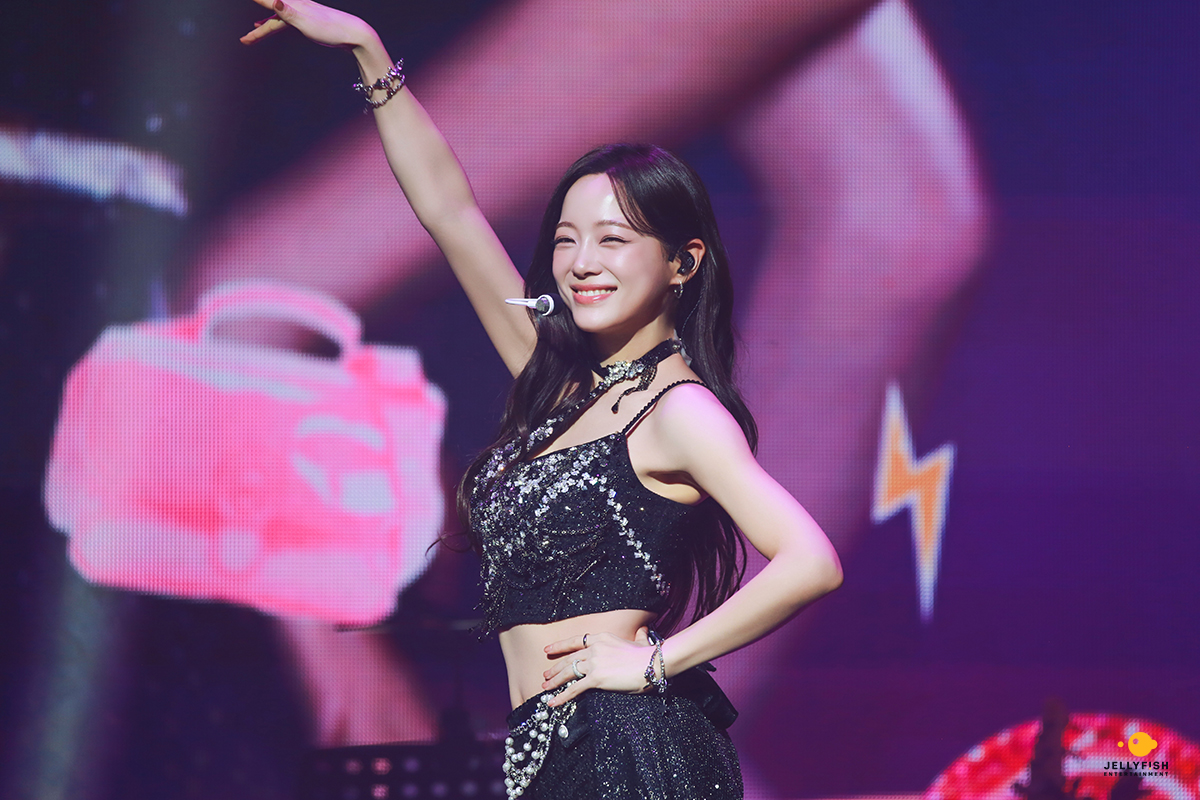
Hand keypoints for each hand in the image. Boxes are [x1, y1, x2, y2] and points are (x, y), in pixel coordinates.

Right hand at [239, 0, 374, 49]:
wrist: (355, 34)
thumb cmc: (332, 29)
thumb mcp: (306, 22)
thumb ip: (288, 12)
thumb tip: (275, 1)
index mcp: (294, 5)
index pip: (269, 1)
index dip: (258, 0)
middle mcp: (297, 6)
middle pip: (271, 12)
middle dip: (258, 26)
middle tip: (244, 38)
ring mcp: (303, 13)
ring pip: (279, 18)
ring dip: (265, 24)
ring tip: (253, 29)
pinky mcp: (309, 21)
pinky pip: (287, 21)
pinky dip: (278, 23)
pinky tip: (276, 26)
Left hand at [541, 626, 656, 706]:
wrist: (652, 663)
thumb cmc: (648, 655)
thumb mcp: (640, 641)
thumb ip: (639, 636)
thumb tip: (644, 629)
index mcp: (602, 638)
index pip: (576, 641)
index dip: (560, 646)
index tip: (548, 650)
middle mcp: (594, 649)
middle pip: (569, 658)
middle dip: (555, 668)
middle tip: (545, 674)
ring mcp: (594, 663)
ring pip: (568, 673)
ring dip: (554, 681)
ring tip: (545, 687)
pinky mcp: (596, 678)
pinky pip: (574, 689)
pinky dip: (562, 697)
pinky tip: (553, 702)